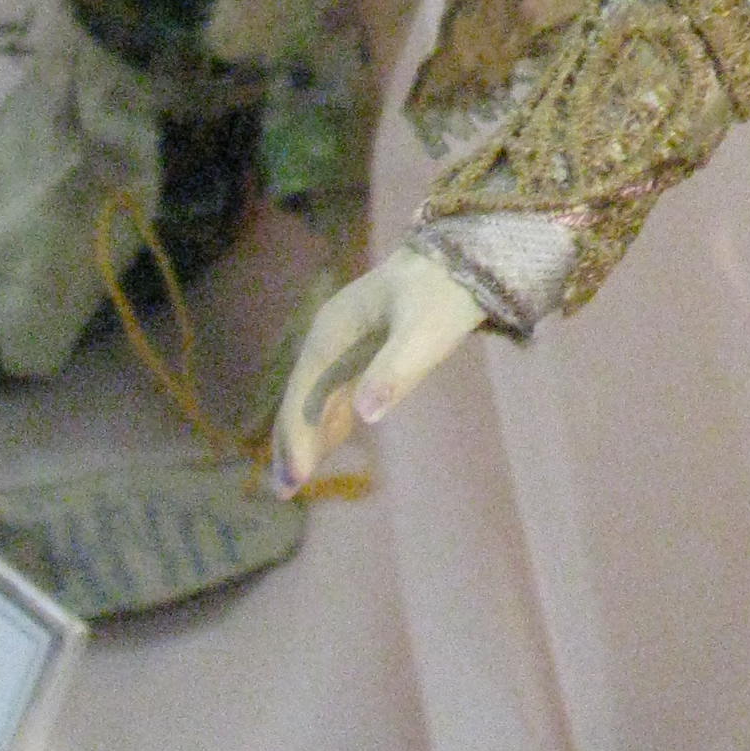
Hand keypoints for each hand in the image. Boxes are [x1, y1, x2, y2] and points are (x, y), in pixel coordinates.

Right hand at [269, 246, 487, 492]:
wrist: (466, 259)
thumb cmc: (444, 294)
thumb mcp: (424, 334)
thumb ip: (395, 371)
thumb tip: (365, 415)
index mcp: (332, 332)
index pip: (305, 395)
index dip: (298, 437)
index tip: (296, 478)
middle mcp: (330, 338)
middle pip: (301, 398)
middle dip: (291, 443)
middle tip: (284, 491)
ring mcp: (345, 343)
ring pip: (315, 397)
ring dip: (306, 436)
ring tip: (294, 480)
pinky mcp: (365, 348)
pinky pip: (336, 390)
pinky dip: (329, 421)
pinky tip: (332, 444)